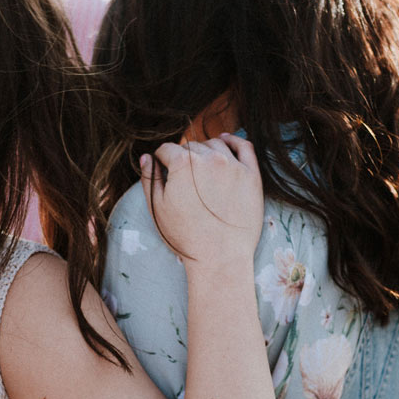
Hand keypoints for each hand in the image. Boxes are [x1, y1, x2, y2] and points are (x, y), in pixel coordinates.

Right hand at [141, 133, 263, 271]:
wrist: (220, 258)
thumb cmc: (186, 237)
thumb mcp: (157, 209)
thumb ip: (149, 179)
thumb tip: (146, 158)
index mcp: (182, 164)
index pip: (166, 150)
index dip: (161, 159)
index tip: (162, 168)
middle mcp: (209, 158)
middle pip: (191, 146)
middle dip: (183, 157)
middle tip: (183, 176)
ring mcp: (233, 165)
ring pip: (215, 144)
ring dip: (205, 150)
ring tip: (202, 165)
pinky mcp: (251, 175)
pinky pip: (244, 146)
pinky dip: (233, 141)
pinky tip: (226, 142)